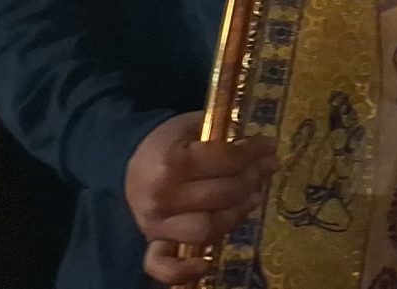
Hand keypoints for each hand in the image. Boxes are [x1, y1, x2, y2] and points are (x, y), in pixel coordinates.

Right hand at [126, 114, 275, 281]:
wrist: (127, 164)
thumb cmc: (166, 144)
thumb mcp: (191, 126)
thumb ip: (223, 134)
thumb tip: (261, 144)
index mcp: (172, 163)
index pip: (226, 161)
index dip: (254, 152)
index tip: (270, 146)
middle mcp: (163, 197)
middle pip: (223, 194)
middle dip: (253, 178)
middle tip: (268, 168)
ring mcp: (156, 223)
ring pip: (208, 228)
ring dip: (237, 214)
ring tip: (253, 198)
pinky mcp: (153, 241)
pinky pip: (164, 266)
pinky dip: (184, 271)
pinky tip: (206, 264)